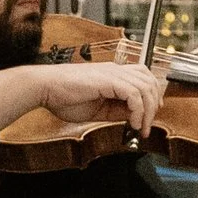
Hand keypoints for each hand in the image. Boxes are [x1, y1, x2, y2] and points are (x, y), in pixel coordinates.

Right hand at [42, 58, 165, 133]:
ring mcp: (112, 73)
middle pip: (149, 80)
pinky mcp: (107, 80)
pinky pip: (134, 94)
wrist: (44, 88)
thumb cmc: (63, 98)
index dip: (152, 96)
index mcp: (112, 74)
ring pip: (145, 87)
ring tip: (140, 127)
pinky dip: (137, 110)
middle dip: (153, 105)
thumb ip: (116, 111)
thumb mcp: (97, 109)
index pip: (143, 78)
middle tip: (146, 125)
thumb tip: (134, 117)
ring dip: (147, 111)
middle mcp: (115, 70)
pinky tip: (131, 123)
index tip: (149, 115)